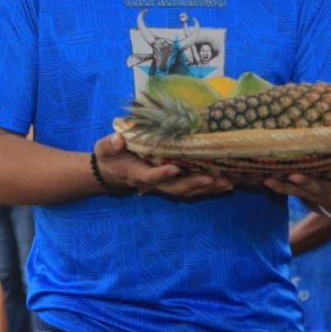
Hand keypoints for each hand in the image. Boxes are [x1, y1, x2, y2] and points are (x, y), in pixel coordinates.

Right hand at [95, 133, 234, 198]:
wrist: (112, 173)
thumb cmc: (110, 157)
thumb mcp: (104, 149)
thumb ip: (109, 145)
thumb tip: (118, 139)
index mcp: (136, 173)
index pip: (149, 176)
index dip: (161, 174)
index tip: (174, 168)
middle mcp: (152, 183)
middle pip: (174, 188)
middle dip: (193, 184)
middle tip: (211, 179)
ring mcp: (163, 185)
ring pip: (186, 191)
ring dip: (206, 189)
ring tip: (226, 184)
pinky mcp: (172, 183)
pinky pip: (191, 189)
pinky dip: (208, 188)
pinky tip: (226, 184)